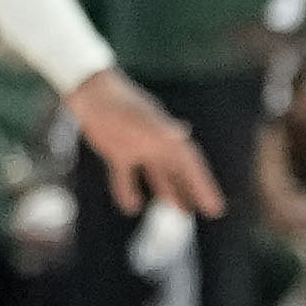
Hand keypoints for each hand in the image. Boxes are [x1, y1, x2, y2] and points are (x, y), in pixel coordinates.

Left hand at [68, 70, 227, 218]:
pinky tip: (131, 208)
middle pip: (180, 172)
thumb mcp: (139, 116)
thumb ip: (161, 126)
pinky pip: (125, 176)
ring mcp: (138, 149)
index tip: (215, 207)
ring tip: (182, 213)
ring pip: (159, 175)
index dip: (204, 186)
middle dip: (195, 191)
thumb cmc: (118, 104)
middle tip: (210, 212)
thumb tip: (183, 133)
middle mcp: (157, 144)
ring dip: (170, 192)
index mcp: (167, 138)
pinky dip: (128, 191)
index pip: (192, 166)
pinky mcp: (118, 152)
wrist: (91, 93)